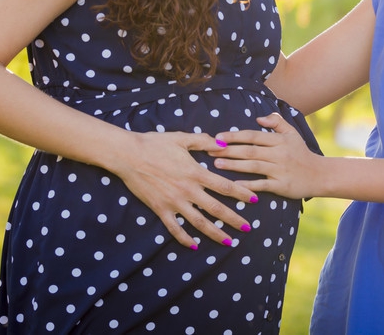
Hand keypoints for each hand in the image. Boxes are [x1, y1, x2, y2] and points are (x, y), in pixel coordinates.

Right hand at [109, 130, 259, 248]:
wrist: (128, 155)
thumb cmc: (156, 143)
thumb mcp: (182, 138)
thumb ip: (204, 142)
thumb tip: (223, 144)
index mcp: (195, 172)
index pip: (224, 186)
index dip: (241, 194)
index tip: (254, 200)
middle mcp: (187, 190)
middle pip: (216, 209)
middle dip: (234, 219)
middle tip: (248, 228)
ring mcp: (174, 202)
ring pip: (198, 223)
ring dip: (214, 233)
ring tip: (228, 242)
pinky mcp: (160, 209)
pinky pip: (175, 228)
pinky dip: (185, 238)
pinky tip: (195, 246)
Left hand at [213, 113, 323, 199]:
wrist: (320, 175)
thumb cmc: (302, 154)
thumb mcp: (293, 134)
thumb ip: (277, 122)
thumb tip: (258, 117)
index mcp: (279, 140)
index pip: (253, 136)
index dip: (235, 136)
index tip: (218, 137)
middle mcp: (279, 154)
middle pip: (250, 151)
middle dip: (228, 150)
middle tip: (210, 151)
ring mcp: (280, 170)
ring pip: (253, 166)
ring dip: (233, 165)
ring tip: (216, 165)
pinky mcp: (281, 185)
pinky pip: (262, 185)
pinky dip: (248, 185)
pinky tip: (234, 185)